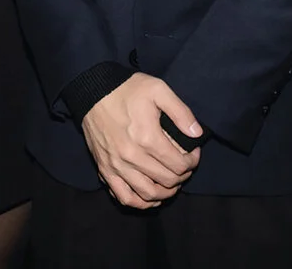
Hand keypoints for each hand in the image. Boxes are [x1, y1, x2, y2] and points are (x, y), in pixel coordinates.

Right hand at [81, 72, 201, 209]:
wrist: (93, 91)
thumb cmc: (127, 89)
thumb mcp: (158, 89)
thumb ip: (181, 112)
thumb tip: (197, 134)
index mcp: (147, 138)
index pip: (179, 165)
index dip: (192, 162)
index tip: (193, 154)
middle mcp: (132, 157)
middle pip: (167, 181)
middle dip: (182, 176)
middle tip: (185, 166)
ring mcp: (117, 166)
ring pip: (148, 194)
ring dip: (165, 192)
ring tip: (172, 182)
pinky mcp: (105, 170)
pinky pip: (124, 197)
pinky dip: (140, 202)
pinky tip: (150, 196)